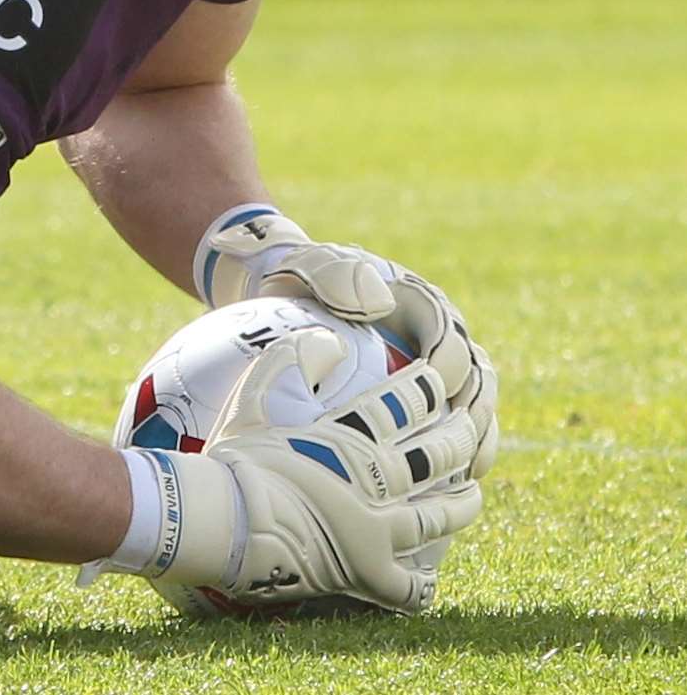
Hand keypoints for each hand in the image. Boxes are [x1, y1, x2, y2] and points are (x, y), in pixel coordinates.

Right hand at [137, 330, 482, 612]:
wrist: (224, 520)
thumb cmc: (235, 457)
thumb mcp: (255, 394)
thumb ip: (293, 357)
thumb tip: (335, 339)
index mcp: (353, 437)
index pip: (406, 403)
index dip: (426, 388)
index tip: (437, 380)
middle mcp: (378, 481)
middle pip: (437, 455)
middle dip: (461, 436)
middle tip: (470, 428)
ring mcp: (379, 531)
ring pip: (439, 516)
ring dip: (462, 503)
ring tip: (473, 493)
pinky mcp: (369, 575)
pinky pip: (411, 585)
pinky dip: (423, 580)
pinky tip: (428, 576)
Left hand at [197, 209, 498, 477]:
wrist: (282, 293)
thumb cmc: (298, 280)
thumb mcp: (312, 267)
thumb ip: (340, 275)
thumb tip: (379, 301)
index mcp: (425, 308)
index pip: (453, 344)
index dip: (451, 373)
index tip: (435, 400)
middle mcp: (441, 341)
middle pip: (477, 384)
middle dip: (476, 419)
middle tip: (461, 454)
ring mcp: (434, 374)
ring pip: (472, 414)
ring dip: (474, 445)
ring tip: (461, 481)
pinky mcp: (420, 404)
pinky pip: (442, 434)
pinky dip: (446, 460)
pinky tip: (433, 492)